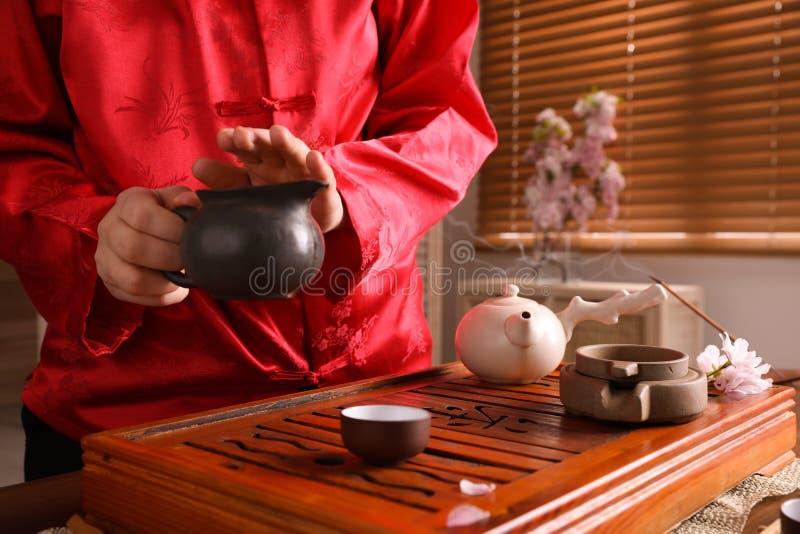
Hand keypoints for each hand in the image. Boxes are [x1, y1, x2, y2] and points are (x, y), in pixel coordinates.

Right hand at [95, 186, 199, 305]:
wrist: (150, 232)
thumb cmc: (168, 215)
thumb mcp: (177, 202)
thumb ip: (185, 200)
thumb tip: (189, 202)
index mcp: (127, 202)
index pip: (142, 215)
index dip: (171, 229)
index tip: (189, 236)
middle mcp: (108, 227)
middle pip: (133, 248)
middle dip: (170, 258)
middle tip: (187, 259)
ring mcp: (104, 256)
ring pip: (132, 279)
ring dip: (165, 283)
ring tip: (181, 276)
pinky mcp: (109, 281)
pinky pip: (133, 296)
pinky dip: (160, 297)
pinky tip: (173, 288)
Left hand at [191, 125, 343, 232]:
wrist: (309, 220)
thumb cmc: (273, 202)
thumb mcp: (246, 192)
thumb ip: (223, 182)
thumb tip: (195, 166)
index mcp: (258, 161)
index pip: (245, 147)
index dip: (234, 141)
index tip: (223, 139)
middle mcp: (279, 162)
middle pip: (267, 145)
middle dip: (256, 138)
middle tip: (242, 136)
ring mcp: (301, 172)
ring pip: (294, 154)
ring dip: (286, 143)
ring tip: (277, 134)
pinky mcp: (321, 186)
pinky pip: (322, 176)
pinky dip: (319, 167)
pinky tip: (314, 158)